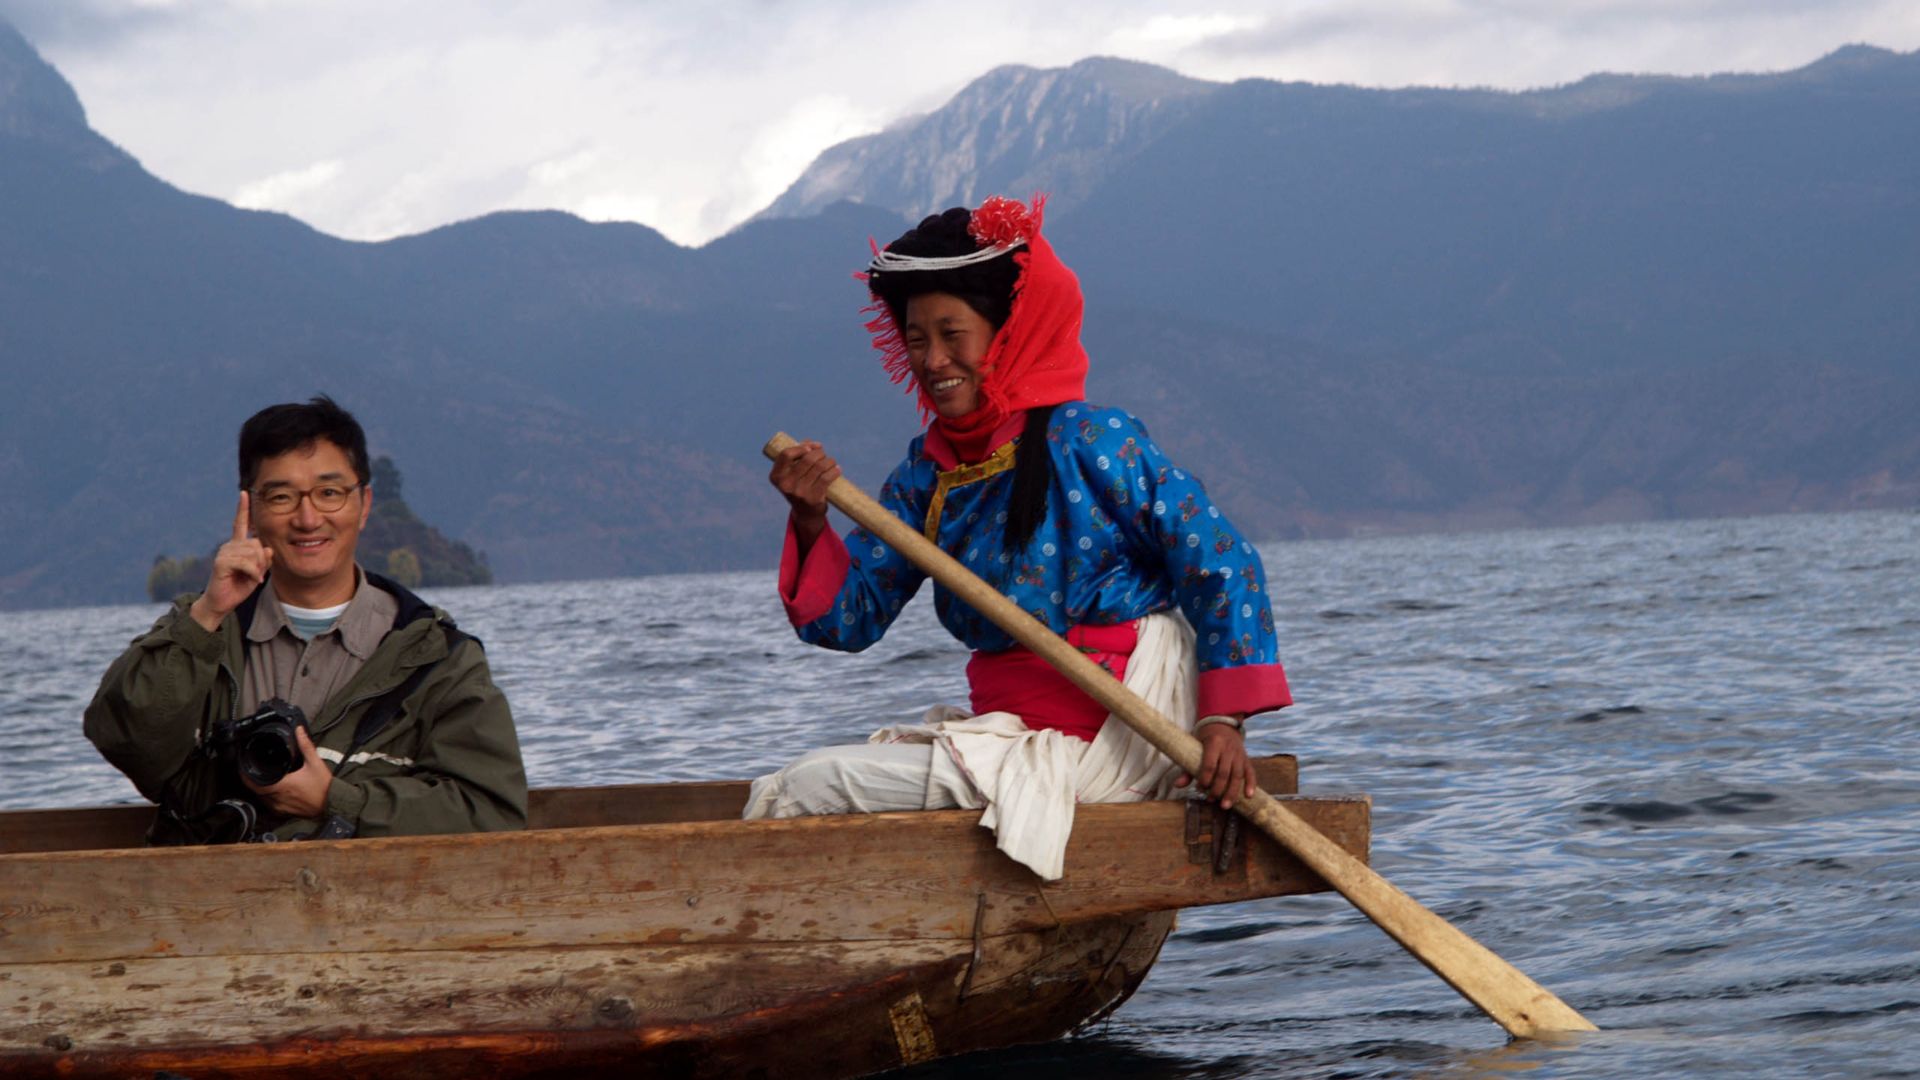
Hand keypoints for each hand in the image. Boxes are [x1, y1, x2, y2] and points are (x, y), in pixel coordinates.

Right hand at [190, 491, 271, 631]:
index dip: (243, 509)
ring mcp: (224, 552)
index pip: (241, 524)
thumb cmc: (238, 587)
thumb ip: (264, 560)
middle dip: (263, 560)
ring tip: (253, 578)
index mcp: (237, 545)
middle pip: (257, 543)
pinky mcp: (221, 562)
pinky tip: (253, 580)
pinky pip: (246, 563)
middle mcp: (229, 545)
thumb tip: (268, 549)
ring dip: (258, 568)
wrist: (221, 603)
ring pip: (253, 553)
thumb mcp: (257, 572)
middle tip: (258, 573)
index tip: (244, 492)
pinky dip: (253, 572)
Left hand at [243, 725, 333, 819]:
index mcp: (282, 785)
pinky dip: (268, 798)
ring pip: (262, 799)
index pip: (255, 783)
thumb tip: (299, 731)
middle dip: (253, 782)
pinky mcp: (284, 812)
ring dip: (260, 790)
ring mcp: (280, 806)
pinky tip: (273, 792)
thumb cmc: (324, 786)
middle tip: (252, 772)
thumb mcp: (315, 763)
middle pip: (256, 791)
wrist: (333, 803)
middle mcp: (278, 797)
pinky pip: (270, 805)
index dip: (245, 776)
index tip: (242, 769)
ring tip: (262, 780)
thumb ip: (305, 746)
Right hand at [768, 440, 839, 550]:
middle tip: (824, 456)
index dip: (800, 447)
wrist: (806, 513)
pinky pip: (826, 478)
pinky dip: (834, 471)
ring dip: (829, 461)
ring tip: (831, 462)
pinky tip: (837, 469)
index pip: (786, 454)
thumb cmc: (800, 486)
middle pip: (807, 459)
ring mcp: (799, 493)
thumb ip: (799, 456)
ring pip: (819, 467)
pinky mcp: (813, 498)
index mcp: (776, 477)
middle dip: (819, 453)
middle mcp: (786, 485)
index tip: (810, 448)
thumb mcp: (793, 473)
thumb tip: (812, 444)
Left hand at [1175, 720, 1254, 808]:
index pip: (1210, 765)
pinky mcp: (1246, 758)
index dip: (1205, 779)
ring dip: (1232, 792)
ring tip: (1225, 805)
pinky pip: (1250, 772)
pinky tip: (1248, 796)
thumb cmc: (1204, 737)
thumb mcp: (1194, 746)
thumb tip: (1177, 785)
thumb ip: (1187, 767)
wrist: (1223, 723)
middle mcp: (1228, 748)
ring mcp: (1239, 754)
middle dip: (1217, 789)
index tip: (1199, 789)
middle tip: (1210, 800)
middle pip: (1224, 773)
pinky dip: (1251, 784)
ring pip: (1237, 775)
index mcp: (1214, 743)